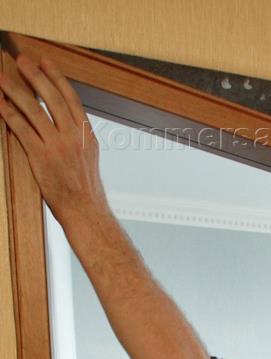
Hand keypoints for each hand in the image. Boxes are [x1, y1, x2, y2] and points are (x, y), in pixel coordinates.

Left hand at [0, 55, 107, 220]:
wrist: (86, 213)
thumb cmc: (85, 192)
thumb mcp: (88, 160)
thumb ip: (77, 139)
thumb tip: (64, 124)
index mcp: (86, 136)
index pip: (71, 99)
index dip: (56, 78)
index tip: (45, 62)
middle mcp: (73, 137)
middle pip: (52, 98)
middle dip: (35, 76)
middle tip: (22, 61)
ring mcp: (57, 147)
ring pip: (33, 110)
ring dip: (15, 90)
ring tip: (3, 77)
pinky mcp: (41, 157)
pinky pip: (21, 128)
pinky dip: (9, 113)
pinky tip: (0, 103)